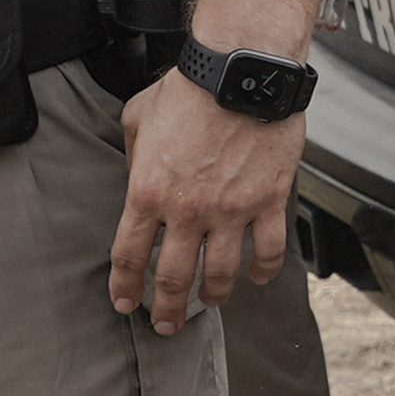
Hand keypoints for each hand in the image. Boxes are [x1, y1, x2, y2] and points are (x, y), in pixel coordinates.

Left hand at [109, 76, 302, 330]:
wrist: (241, 71)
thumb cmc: (190, 88)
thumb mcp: (138, 117)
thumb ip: (133, 155)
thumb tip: (137, 176)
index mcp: (148, 191)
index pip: (129, 255)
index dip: (124, 286)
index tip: (125, 303)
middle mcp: (187, 210)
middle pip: (174, 277)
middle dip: (167, 309)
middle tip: (165, 324)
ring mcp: (231, 211)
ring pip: (222, 273)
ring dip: (213, 296)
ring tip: (211, 303)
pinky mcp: (268, 202)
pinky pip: (269, 250)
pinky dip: (264, 271)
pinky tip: (257, 278)